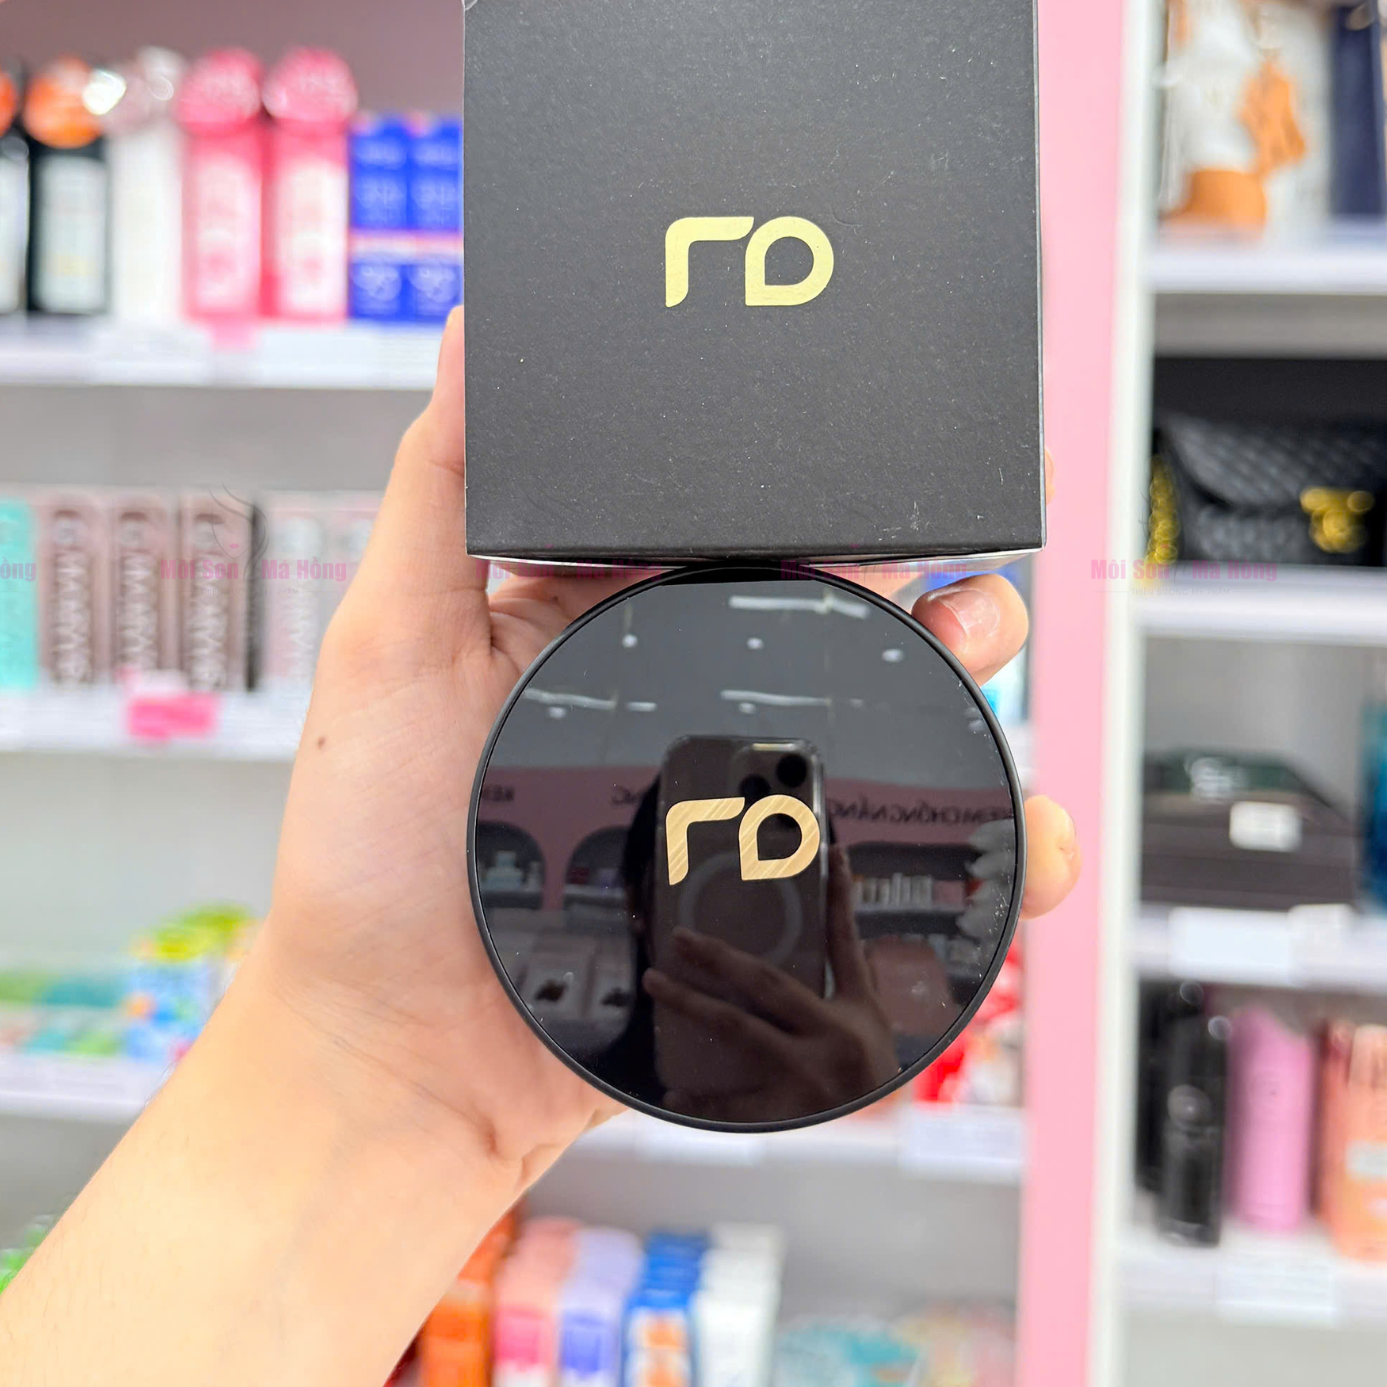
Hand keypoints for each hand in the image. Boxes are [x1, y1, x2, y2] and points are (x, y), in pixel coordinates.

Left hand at [246, 311, 1077, 1184]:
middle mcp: (691, 689)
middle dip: (932, 572)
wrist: (403, 1054)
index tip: (903, 443)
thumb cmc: (369, 855)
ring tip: (988, 651)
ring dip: (969, 679)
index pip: (750, 524)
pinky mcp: (773, 890)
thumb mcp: (391, 646)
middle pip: (847, 611)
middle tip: (970, 562)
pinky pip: (895, 850)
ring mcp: (740, 792)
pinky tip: (1018, 835)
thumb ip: (439, 493)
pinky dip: (982, 842)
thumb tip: (475, 332)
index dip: (834, 484)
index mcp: (621, 612)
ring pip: (892, 716)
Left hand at [644, 847, 899, 1123]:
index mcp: (854, 1007)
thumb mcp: (875, 1022)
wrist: (886, 1137)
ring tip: (657, 984)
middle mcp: (830, 1035)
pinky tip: (672, 1094)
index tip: (832, 852)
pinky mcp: (789, 1111)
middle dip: (721, 955)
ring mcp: (807, 1074)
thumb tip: (854, 935)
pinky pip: (737, 1105)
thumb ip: (859, 979)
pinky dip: (703, 1102)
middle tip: (680, 935)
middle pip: (767, 981)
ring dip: (693, 1005)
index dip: (839, 895)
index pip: (845, 939)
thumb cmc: (875, 1072)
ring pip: (740, 1030)